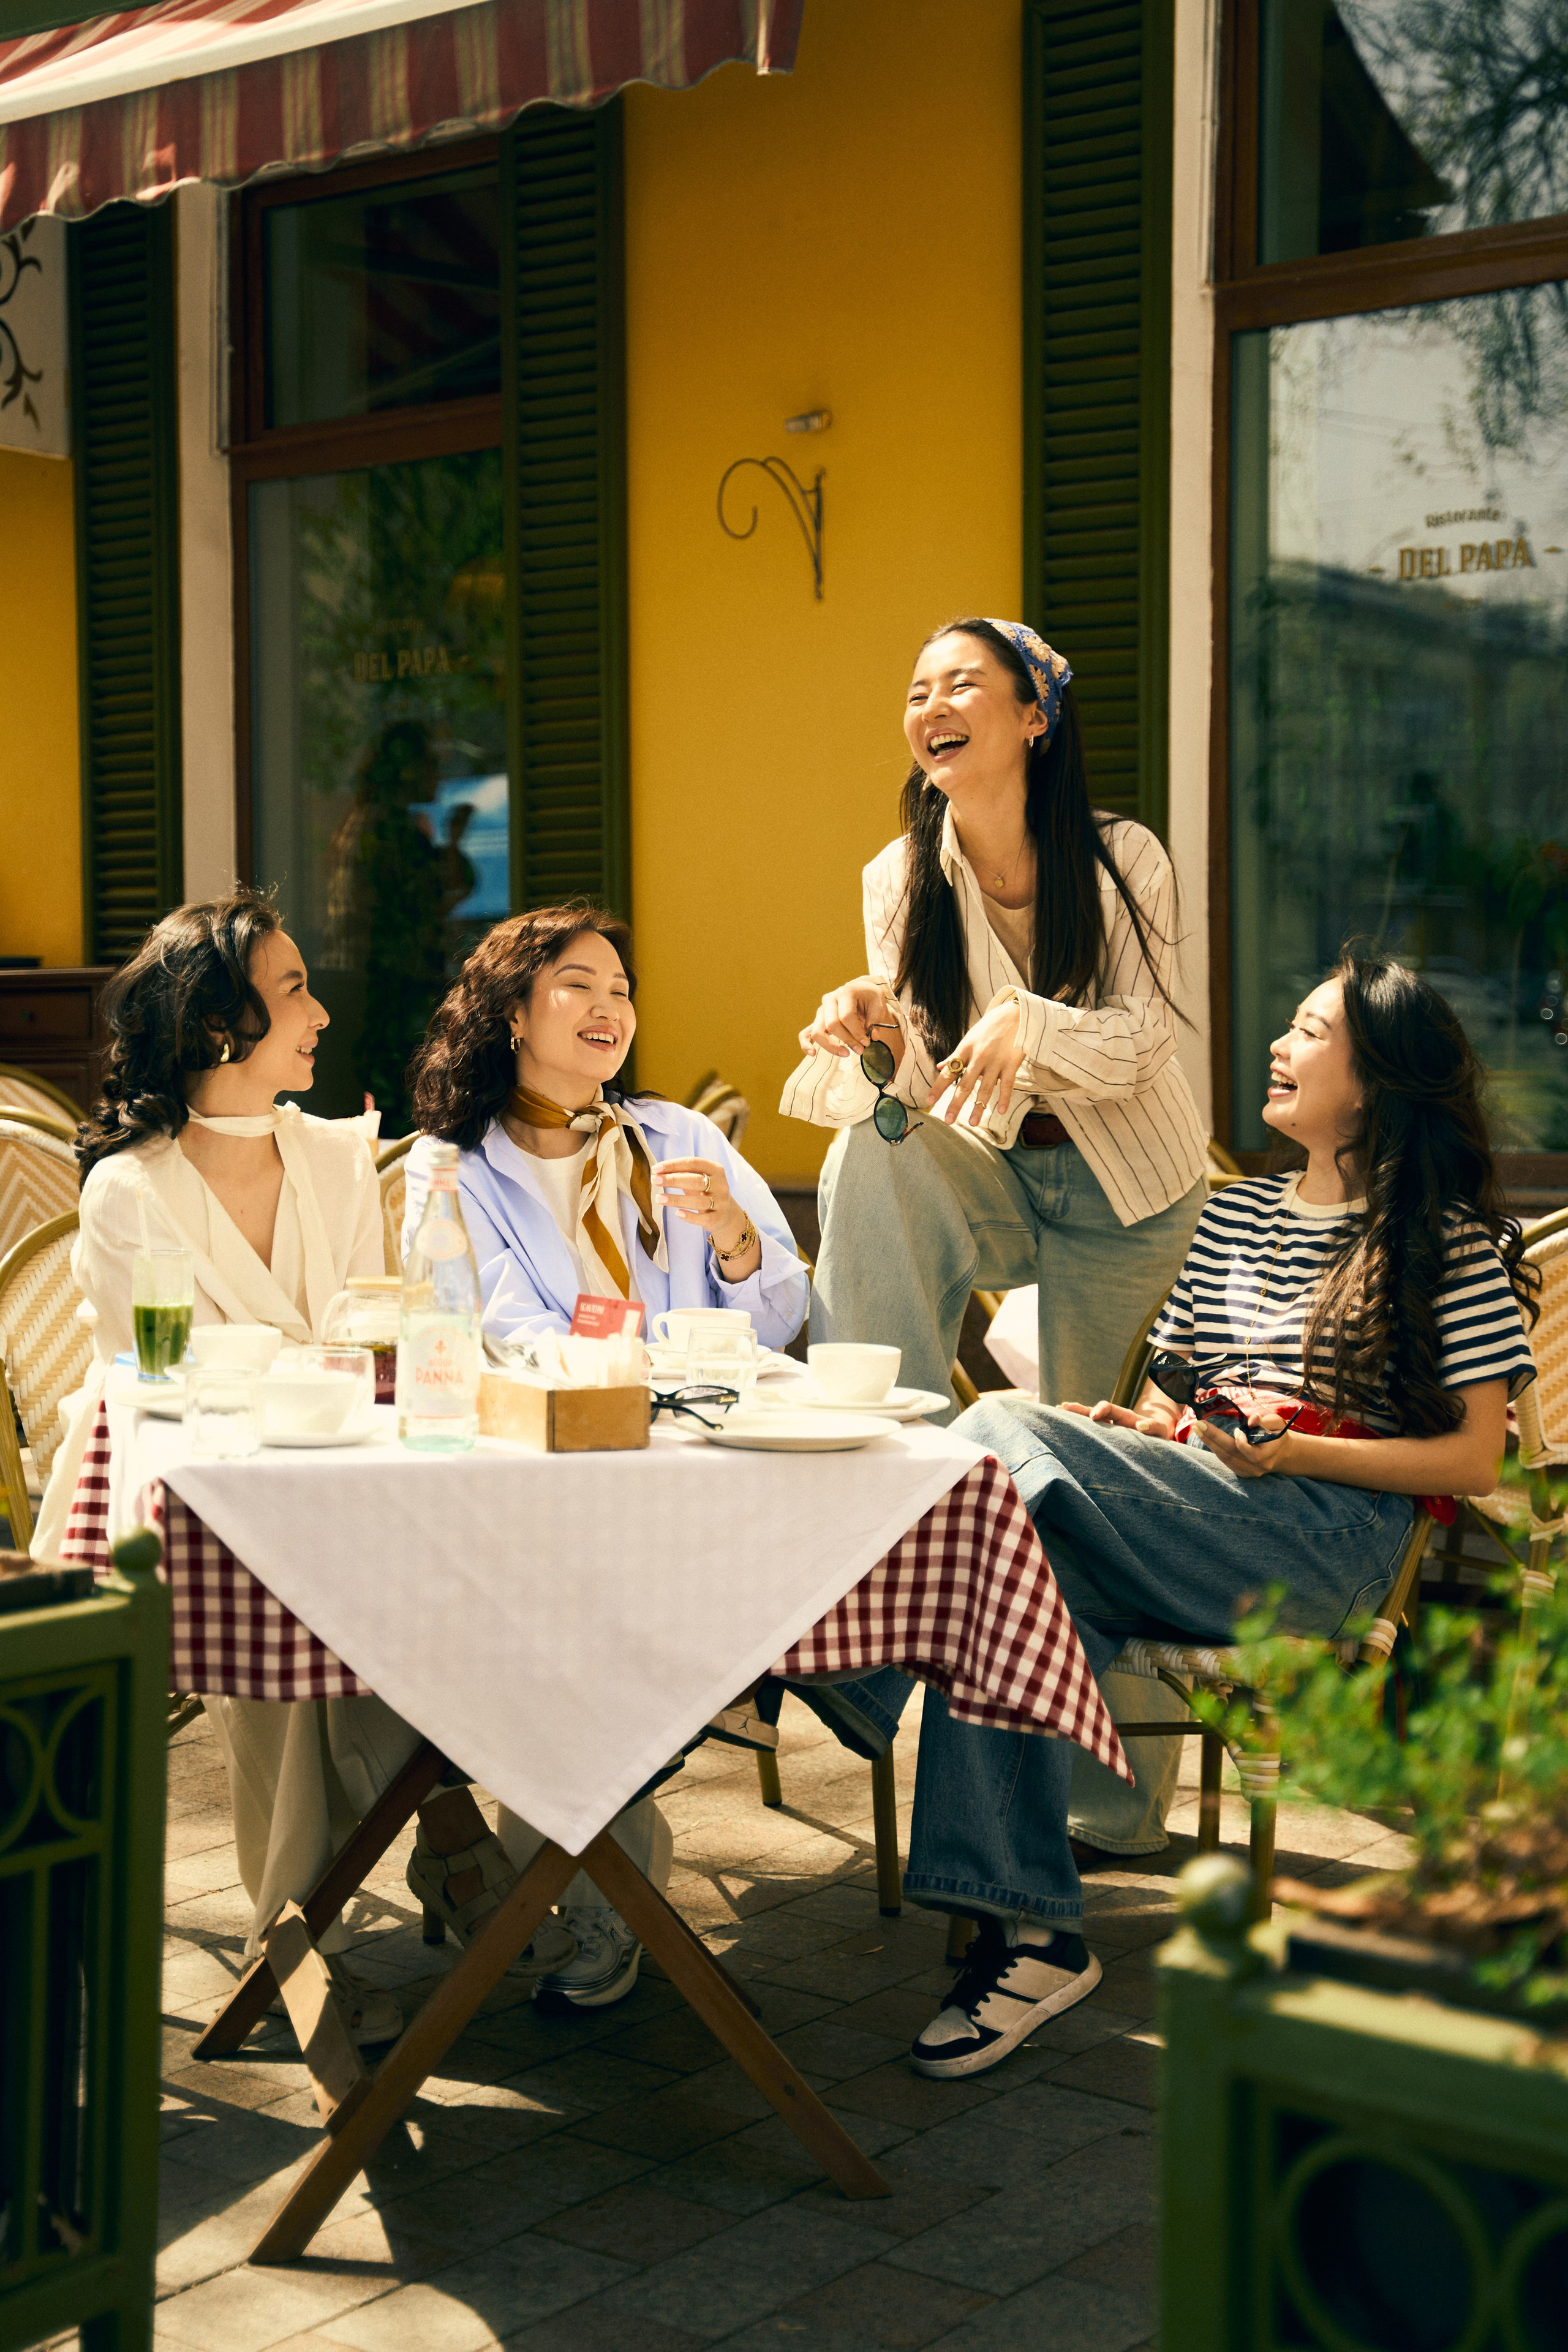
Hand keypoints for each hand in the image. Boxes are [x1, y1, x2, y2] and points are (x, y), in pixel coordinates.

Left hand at [652, 1158, 745, 1251]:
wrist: (726, 1214)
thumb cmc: (705, 1192)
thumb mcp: (697, 1180)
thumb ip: (681, 1174)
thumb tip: (656, 1172)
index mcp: (715, 1169)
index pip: (693, 1163)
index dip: (673, 1165)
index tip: (655, 1169)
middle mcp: (721, 1184)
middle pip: (695, 1180)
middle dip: (673, 1180)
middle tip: (654, 1180)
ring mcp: (721, 1202)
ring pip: (697, 1200)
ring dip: (676, 1199)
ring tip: (658, 1198)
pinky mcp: (719, 1218)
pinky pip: (703, 1218)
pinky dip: (690, 1216)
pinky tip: (677, 1213)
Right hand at [800, 978, 900, 1063]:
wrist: (861, 992)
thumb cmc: (869, 998)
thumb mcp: (878, 1004)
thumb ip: (874, 1021)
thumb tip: (871, 1037)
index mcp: (844, 993)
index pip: (846, 1016)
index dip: (857, 1032)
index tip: (868, 1042)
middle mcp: (829, 1000)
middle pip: (832, 1025)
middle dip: (847, 1040)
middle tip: (861, 1050)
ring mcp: (821, 1010)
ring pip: (817, 1032)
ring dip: (831, 1046)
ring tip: (846, 1054)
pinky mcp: (818, 1020)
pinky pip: (805, 1033)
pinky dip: (806, 1044)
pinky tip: (812, 1053)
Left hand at [938, 998, 1024, 1126]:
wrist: (1015, 1014)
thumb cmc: (989, 1028)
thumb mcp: (969, 1039)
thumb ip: (955, 1055)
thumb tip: (940, 1066)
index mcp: (965, 1050)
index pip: (949, 1072)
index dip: (938, 1087)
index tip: (929, 1101)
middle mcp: (978, 1057)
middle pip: (965, 1084)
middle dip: (955, 1103)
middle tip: (948, 1120)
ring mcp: (995, 1061)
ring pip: (985, 1088)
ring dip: (979, 1107)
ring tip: (973, 1123)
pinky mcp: (1011, 1063)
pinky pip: (1007, 1084)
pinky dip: (1004, 1098)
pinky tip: (999, 1111)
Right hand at [1063, 1398, 1180, 1440]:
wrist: (1156, 1437)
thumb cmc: (1158, 1434)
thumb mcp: (1159, 1430)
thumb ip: (1151, 1427)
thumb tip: (1141, 1426)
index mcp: (1124, 1415)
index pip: (1110, 1408)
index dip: (1101, 1410)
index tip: (1093, 1416)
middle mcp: (1113, 1418)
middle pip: (1093, 1409)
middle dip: (1079, 1409)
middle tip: (1063, 1407)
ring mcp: (1107, 1425)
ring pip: (1088, 1418)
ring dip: (1074, 1415)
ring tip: (1058, 1410)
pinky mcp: (1104, 1434)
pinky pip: (1089, 1429)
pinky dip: (1077, 1425)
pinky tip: (1063, 1425)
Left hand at [1193, 1417, 1296, 1478]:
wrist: (1283, 1455)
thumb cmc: (1277, 1435)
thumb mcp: (1276, 1424)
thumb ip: (1265, 1421)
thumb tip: (1252, 1419)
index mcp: (1267, 1455)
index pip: (1250, 1452)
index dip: (1241, 1441)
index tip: (1236, 1430)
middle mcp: (1257, 1467)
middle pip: (1230, 1454)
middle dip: (1212, 1438)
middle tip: (1198, 1424)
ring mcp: (1249, 1472)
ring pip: (1225, 1459)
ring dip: (1210, 1443)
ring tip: (1198, 1429)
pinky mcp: (1242, 1473)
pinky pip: (1225, 1461)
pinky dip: (1216, 1449)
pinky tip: (1207, 1439)